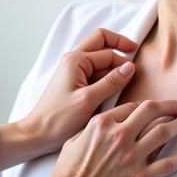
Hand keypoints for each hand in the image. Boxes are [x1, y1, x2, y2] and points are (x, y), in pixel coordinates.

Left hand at [0, 27, 138, 167]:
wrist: (39, 133)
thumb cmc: (58, 118)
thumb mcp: (89, 100)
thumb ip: (111, 82)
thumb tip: (130, 67)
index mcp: (75, 60)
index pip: (108, 52)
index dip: (124, 62)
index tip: (138, 74)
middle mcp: (73, 60)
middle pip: (102, 43)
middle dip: (119, 48)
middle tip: (136, 57)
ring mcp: (74, 71)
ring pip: (100, 59)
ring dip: (113, 66)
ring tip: (127, 82)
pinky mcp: (76, 82)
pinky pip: (96, 73)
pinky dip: (107, 77)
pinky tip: (115, 91)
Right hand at [46, 99, 176, 176]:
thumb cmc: (68, 175)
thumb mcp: (73, 142)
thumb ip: (91, 130)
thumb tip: (101, 126)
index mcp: (102, 125)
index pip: (131, 107)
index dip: (145, 105)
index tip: (153, 107)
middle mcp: (120, 136)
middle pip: (151, 112)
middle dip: (169, 106)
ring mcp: (132, 156)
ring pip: (164, 133)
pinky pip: (168, 164)